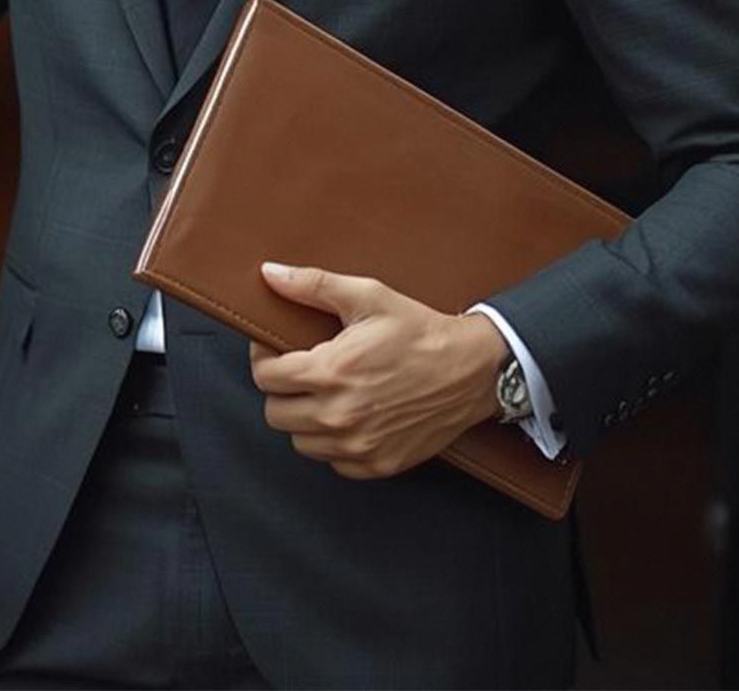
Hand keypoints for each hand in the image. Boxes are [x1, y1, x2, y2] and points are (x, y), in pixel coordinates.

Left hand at [251, 261, 506, 479]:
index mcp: (330, 372)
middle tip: (302, 372)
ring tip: (325, 395)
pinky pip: (333, 462)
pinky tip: (350, 417)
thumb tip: (270, 274)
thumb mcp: (369, 296)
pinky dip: (334, 443)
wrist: (474, 370)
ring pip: (300, 442)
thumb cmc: (420, 330)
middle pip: (276, 414)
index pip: (265, 378)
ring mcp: (358, 444)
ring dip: (305, 420)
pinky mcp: (378, 464)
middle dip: (282, 391)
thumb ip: (313, 285)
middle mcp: (339, 414)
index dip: (265, 359)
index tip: (277, 350)